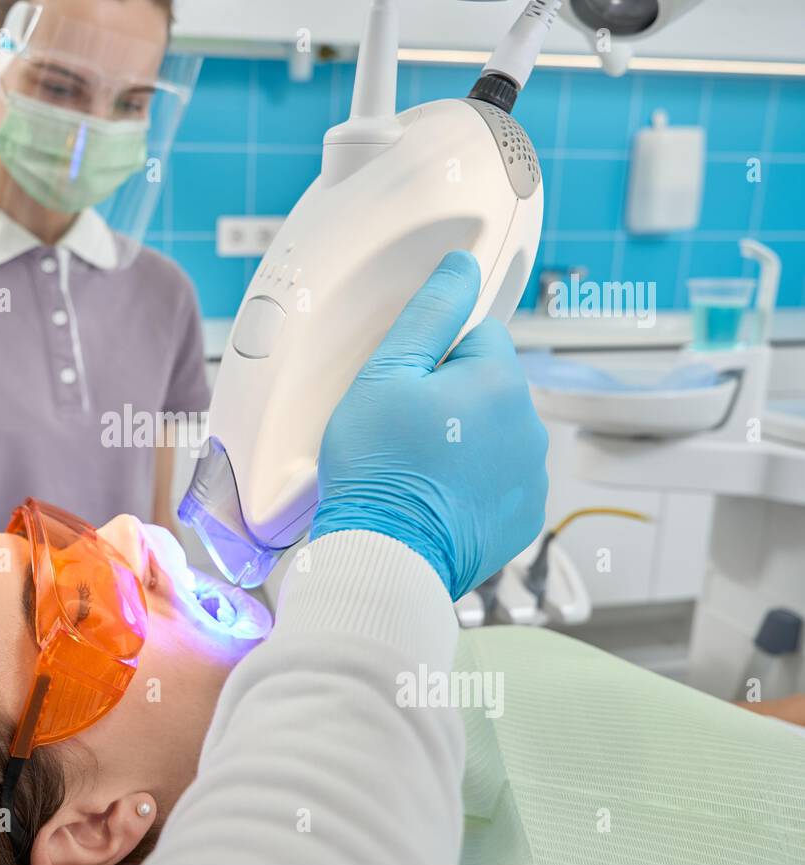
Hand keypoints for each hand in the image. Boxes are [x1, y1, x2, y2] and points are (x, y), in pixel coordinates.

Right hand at [310, 251, 547, 599]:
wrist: (386, 553)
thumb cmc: (378, 468)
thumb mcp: (385, 375)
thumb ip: (429, 313)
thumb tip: (462, 265)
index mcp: (500, 382)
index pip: (478, 335)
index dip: (434, 358)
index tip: (406, 391)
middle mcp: (530, 426)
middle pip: (489, 385)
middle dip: (452, 399)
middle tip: (405, 431)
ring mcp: (532, 475)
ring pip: (496, 433)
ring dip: (465, 441)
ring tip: (418, 468)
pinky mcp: (525, 516)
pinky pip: (501, 480)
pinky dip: (474, 484)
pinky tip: (437, 496)